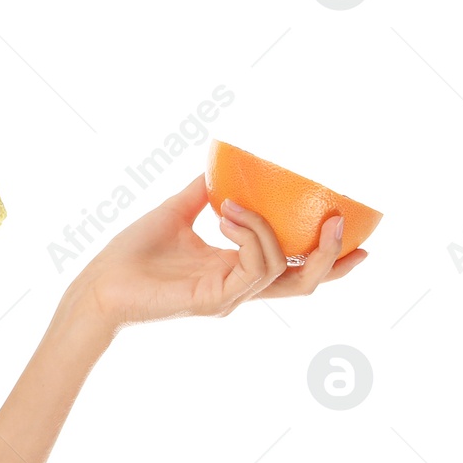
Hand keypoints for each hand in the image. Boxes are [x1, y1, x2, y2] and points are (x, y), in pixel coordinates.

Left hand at [66, 173, 369, 330]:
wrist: (99, 283)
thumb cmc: (130, 253)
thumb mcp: (176, 212)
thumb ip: (204, 192)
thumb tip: (225, 163)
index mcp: (234, 271)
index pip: (292, 272)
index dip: (329, 261)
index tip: (363, 243)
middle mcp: (238, 289)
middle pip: (304, 283)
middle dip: (329, 255)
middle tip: (338, 220)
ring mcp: (229, 298)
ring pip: (281, 270)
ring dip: (268, 228)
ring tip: (236, 205)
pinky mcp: (214, 300)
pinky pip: (253, 268)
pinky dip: (249, 236)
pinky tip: (228, 216)